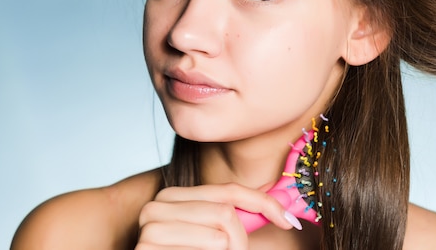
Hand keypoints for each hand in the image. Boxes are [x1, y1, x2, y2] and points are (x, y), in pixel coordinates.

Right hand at [135, 183, 299, 249]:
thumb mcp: (211, 237)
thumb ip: (234, 219)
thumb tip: (280, 208)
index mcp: (175, 197)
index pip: (229, 191)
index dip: (264, 203)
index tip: (289, 220)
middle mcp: (158, 205)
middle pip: (226, 213)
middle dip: (240, 243)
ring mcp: (149, 226)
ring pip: (219, 236)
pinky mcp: (146, 248)